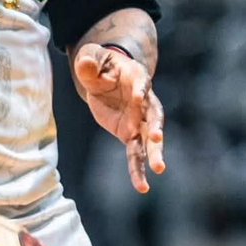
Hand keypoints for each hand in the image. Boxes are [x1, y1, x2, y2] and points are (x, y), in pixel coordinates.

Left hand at [72, 44, 164, 193]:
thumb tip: (86, 65)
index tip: (140, 97)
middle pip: (154, 115)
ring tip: (159, 169)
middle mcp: (144, 101)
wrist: (104, 77)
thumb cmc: (100, 64)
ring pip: (149, 139)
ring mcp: (139, 120)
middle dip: (156, 127)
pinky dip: (138, 170)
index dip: (142, 89)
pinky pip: (135, 154)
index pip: (142, 84)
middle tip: (158, 139)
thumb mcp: (91, 58)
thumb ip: (89, 62)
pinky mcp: (130, 133)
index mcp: (136, 78)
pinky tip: (142, 187)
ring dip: (154, 153)